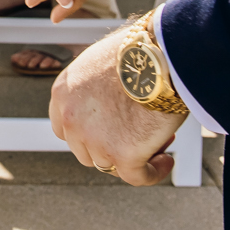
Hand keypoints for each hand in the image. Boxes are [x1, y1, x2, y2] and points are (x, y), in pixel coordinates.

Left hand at [48, 29, 183, 184]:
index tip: (107, 132)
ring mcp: (95, 139)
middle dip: (109, 147)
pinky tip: (166, 162)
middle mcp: (71, 119)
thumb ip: (92, 89)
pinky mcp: (122, 154)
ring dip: (132, 157)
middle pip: (84, 150)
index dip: (86, 134)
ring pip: (109, 164)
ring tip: (157, 141)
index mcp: (63, 93)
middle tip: (136, 136)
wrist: (159, 54)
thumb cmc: (138, 51)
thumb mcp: (99, 64)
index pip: (64, 128)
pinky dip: (152, 173)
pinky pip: (137, 177)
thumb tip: (106, 105)